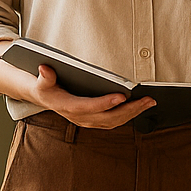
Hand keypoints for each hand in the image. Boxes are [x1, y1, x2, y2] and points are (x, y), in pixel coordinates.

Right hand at [29, 65, 154, 129]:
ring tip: (149, 102)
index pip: (90, 107)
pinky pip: (114, 121)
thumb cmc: (46, 87)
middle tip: (148, 100)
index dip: (106, 103)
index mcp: (68, 107)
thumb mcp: (41, 81)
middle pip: (108, 117)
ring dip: (133, 113)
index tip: (122, 96)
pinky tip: (140, 107)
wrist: (45, 97)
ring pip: (114, 121)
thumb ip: (45, 77)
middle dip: (130, 110)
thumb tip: (45, 69)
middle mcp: (80, 117)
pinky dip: (128, 115)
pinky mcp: (94, 121)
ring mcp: (88, 121)